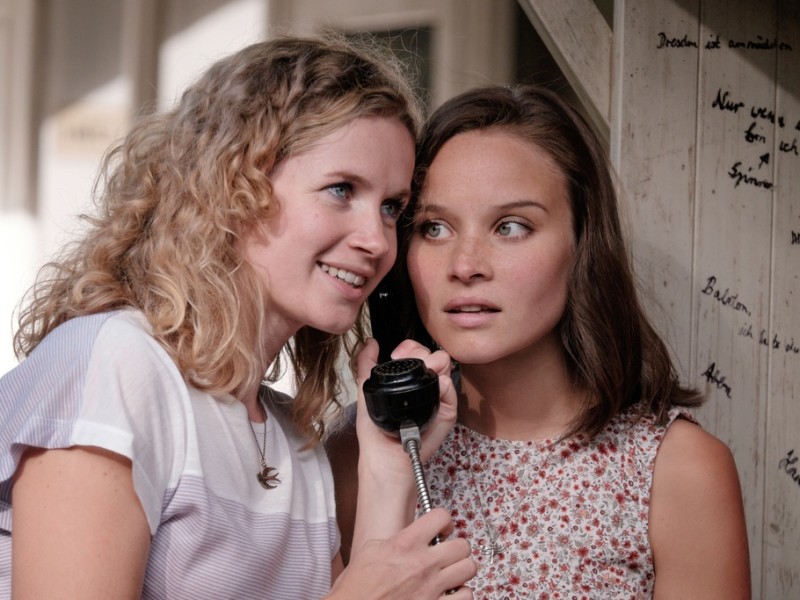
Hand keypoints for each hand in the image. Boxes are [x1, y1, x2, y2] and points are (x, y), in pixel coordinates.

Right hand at [328, 508, 475, 599]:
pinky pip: (466, 596)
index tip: (442, 528)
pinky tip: (451, 593)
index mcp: (404, 545)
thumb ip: (394, 540)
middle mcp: (422, 564)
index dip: (444, 520)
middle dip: (457, 547)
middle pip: (462, 545)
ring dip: (462, 570)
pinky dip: (462, 594)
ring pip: (469, 569)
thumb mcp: (370, 551)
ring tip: (452, 572)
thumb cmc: (356, 588)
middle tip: (449, 551)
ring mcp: (431, 588)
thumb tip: (406, 536)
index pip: (440, 517)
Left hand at [355, 338, 457, 485]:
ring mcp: (437, 398)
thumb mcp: (366, 393)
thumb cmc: (375, 432)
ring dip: (433, 364)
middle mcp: (425, 387)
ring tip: (418, 377)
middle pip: (433, 355)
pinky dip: (442, 384)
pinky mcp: (447, 411)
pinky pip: (450, 388)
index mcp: (408, 381)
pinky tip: (431, 389)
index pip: (417, 352)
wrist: (385, 457)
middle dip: (421, 353)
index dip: (410, 347)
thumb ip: (366, 365)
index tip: (396, 355)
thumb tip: (369, 342)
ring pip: (444, 367)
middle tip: (406, 362)